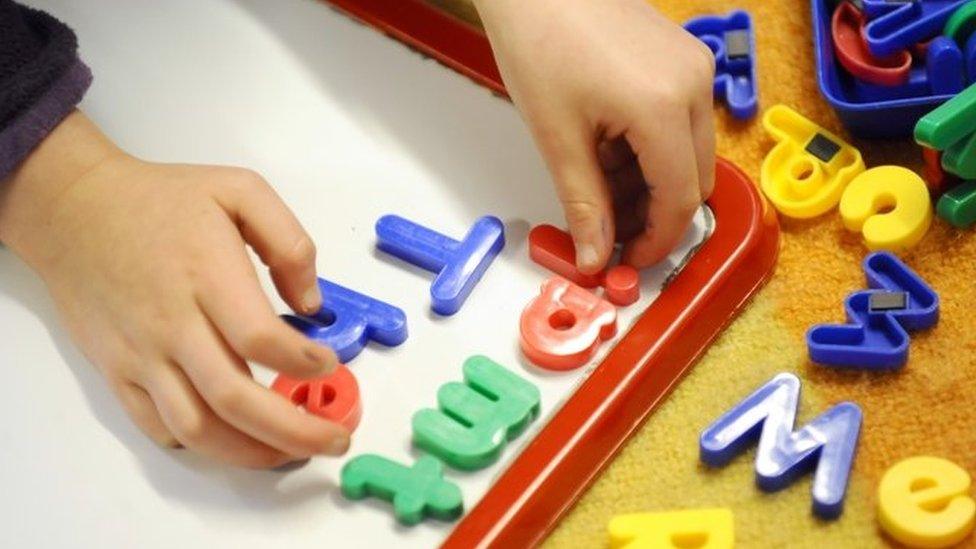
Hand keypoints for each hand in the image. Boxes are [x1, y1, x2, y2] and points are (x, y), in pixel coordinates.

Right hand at [0, 111, 347, 467]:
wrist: (76, 211)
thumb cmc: (162, 201)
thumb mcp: (239, 190)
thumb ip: (289, 242)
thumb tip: (312, 304)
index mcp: (207, 275)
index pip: (259, 338)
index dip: (302, 363)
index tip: (329, 365)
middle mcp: (173, 324)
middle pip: (235, 398)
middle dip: (294, 430)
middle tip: (334, 439)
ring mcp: (142, 354)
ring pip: (197, 427)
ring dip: (251, 452)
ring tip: (292, 451)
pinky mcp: (119, 372)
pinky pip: (159, 426)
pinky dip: (201, 445)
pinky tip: (235, 440)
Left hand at [474, 0, 715, 271]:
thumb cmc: (539, 40)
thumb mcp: (557, 137)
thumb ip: (583, 204)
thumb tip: (595, 255)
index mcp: (663, 106)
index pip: (680, 199)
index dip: (656, 241)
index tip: (628, 260)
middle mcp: (692, 85)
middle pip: (692, 179)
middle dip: (652, 213)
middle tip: (607, 229)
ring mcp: (692, 67)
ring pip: (688, 153)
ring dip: (649, 182)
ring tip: (596, 181)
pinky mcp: (683, 58)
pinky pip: (680, 122)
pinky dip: (649, 149)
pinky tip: (607, 147)